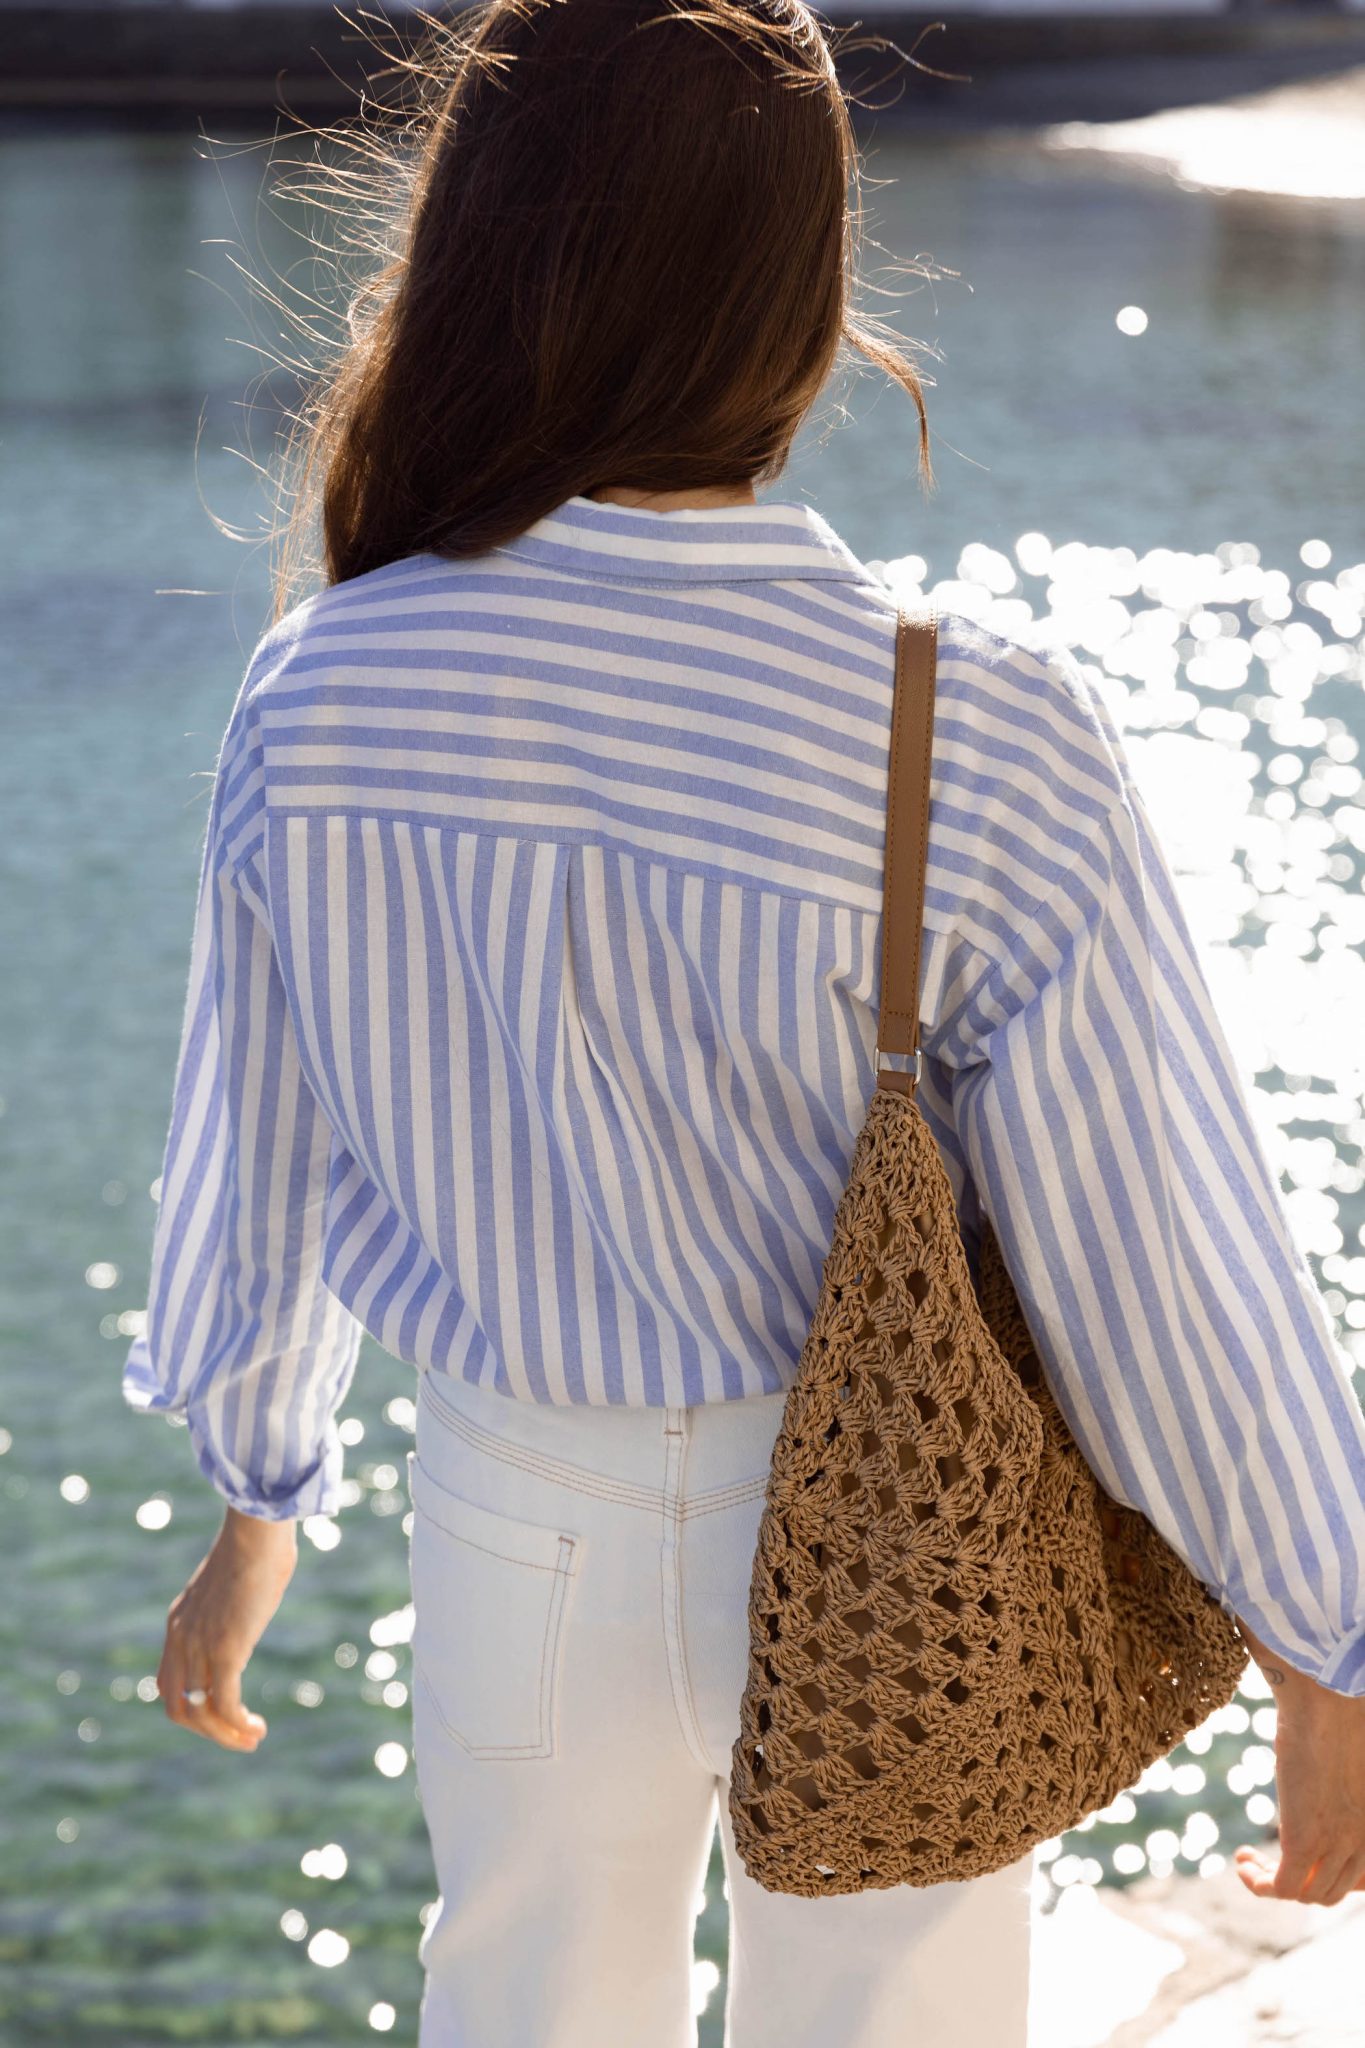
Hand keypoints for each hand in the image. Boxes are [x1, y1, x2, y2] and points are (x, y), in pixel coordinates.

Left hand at [157, 1505, 297, 1750]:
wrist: (257, 1531)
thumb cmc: (258, 1545)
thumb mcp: (234, 1583)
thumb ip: (233, 1603)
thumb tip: (254, 1596)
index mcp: (179, 1623)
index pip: (169, 1683)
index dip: (192, 1707)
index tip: (224, 1713)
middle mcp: (181, 1639)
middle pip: (175, 1707)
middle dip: (206, 1731)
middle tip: (238, 1736)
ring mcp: (200, 1646)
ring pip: (198, 1713)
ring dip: (224, 1735)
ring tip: (252, 1739)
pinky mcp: (225, 1650)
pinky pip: (223, 1704)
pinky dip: (237, 1725)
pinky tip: (256, 1728)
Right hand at [1231, 1617, 1364, 1906]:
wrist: (1327, 1699)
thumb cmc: (1341, 1707)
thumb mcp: (1355, 1747)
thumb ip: (1346, 1766)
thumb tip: (1322, 1747)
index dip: (1337, 1875)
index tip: (1309, 1857)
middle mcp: (1364, 1839)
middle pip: (1337, 1890)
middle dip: (1305, 1883)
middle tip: (1274, 1861)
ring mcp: (1336, 1843)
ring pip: (1312, 1894)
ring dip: (1279, 1885)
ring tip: (1253, 1864)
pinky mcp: (1303, 1841)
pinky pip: (1284, 1887)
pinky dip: (1261, 1884)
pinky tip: (1243, 1862)